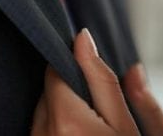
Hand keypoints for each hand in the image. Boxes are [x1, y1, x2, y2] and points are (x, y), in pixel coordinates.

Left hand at [31, 28, 162, 135]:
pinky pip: (38, 133)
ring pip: (40, 113)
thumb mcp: (124, 122)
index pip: (53, 71)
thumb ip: (101, 78)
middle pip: (46, 92)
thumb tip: (82, 37)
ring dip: (59, 114)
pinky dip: (54, 132)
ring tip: (87, 132)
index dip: (73, 69)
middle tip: (97, 114)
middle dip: (68, 93)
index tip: (91, 81)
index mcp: (66, 120)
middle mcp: (41, 135)